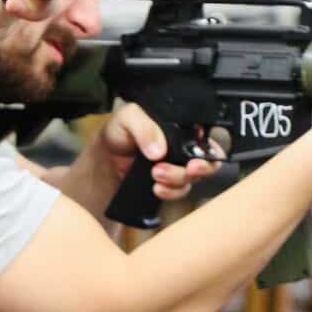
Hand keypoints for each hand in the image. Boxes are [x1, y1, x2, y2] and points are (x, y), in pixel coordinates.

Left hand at [99, 102, 223, 200]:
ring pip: (193, 178)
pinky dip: (170, 193)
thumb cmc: (118, 132)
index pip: (206, 136)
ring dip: (178, 179)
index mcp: (180, 126)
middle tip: (189, 168)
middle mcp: (184, 147)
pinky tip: (157, 189)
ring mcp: (177, 167)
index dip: (208, 148)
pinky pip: (179, 192)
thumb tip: (159, 150)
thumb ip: (144, 127)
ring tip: (157, 175)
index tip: (196, 157)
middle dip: (202, 168)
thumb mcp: (127, 118)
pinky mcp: (168, 184)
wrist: (103, 158)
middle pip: (208, 160)